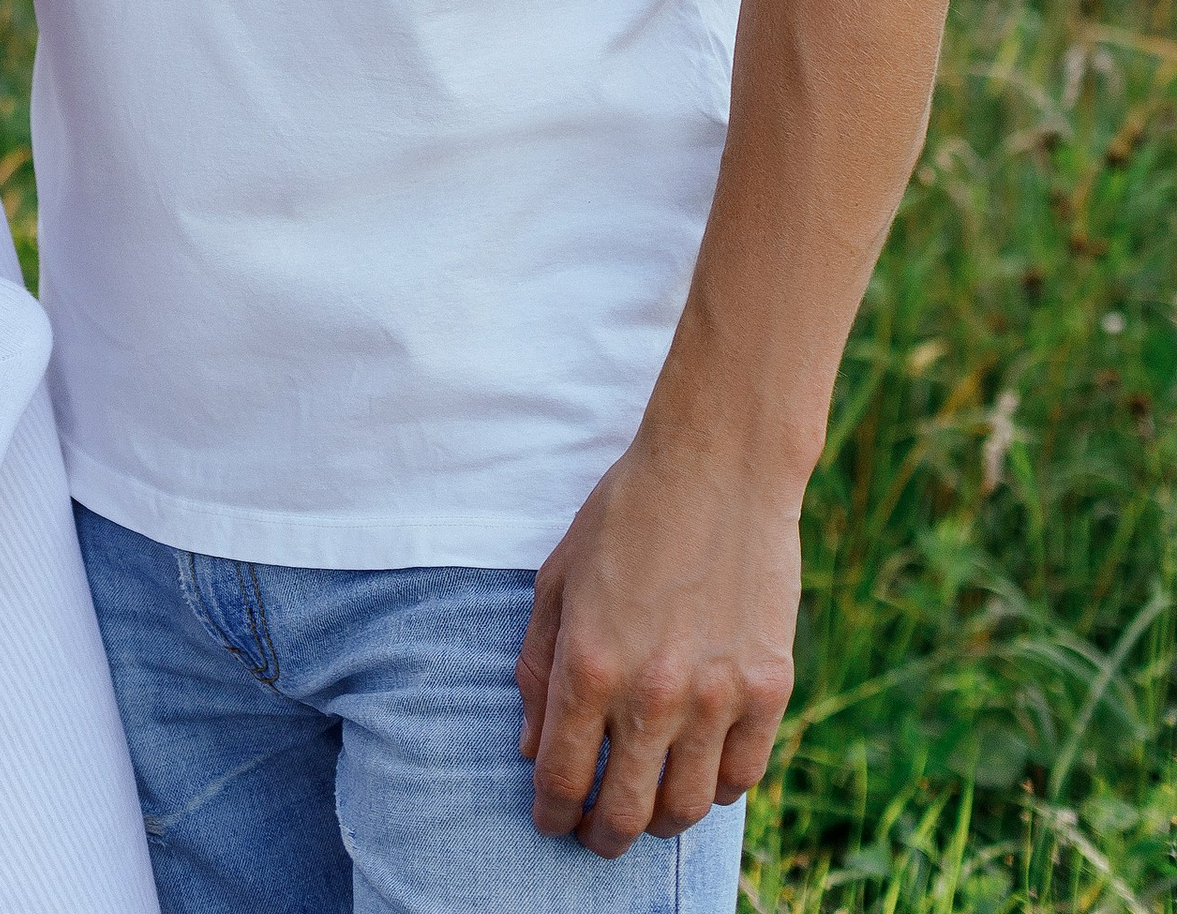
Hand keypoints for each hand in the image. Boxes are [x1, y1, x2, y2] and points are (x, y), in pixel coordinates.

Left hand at [515, 430, 799, 854]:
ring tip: (645, 805)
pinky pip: (742, 777)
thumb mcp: (559, 579)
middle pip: (623, 814)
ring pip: (686, 809)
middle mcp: (651, 694)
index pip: (561, 779)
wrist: (719, 465)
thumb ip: (537, 667)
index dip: (550, 813)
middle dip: (599, 836)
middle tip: (594, 833)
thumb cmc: (626, 514)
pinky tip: (698, 769)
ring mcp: (717, 697)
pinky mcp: (769, 690)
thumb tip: (531, 748)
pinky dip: (717, 788)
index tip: (550, 819)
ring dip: (658, 819)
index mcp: (589, 665)